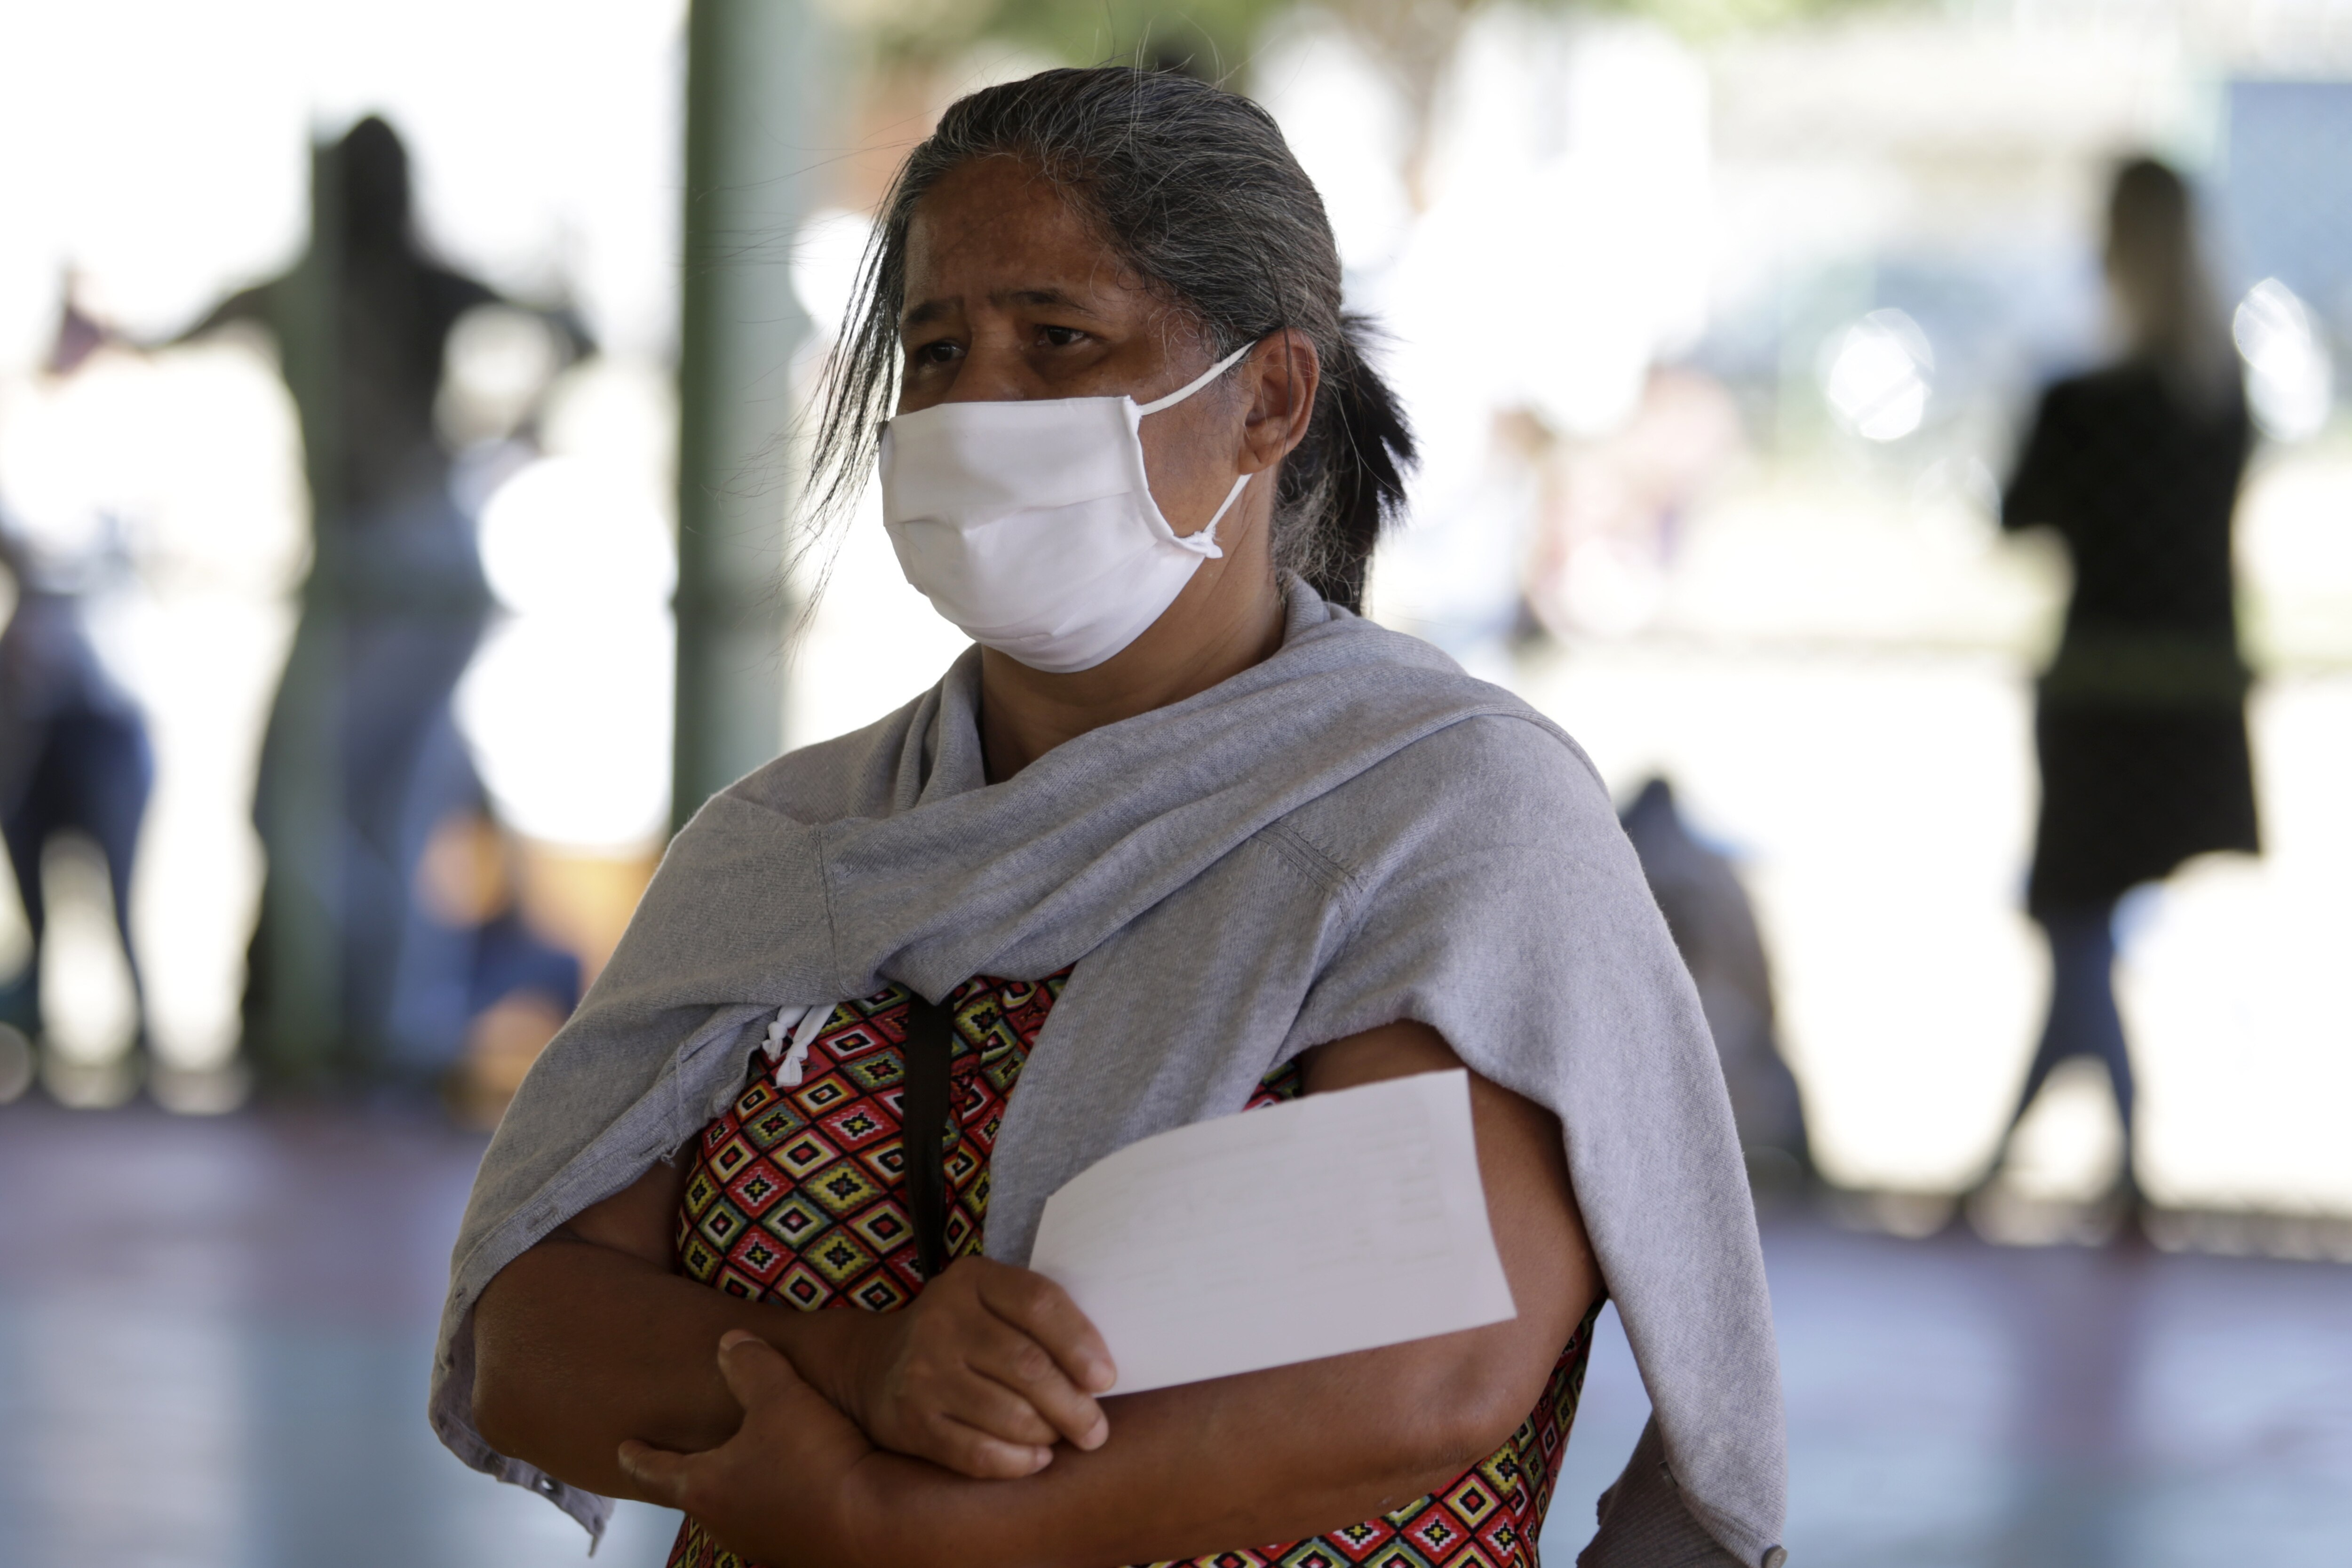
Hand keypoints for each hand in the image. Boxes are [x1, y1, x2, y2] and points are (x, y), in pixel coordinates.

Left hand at [620, 1332, 876, 1566]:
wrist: (875, 1526)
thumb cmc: (815, 1463)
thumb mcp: (780, 1396)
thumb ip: (750, 1365)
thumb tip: (730, 1344)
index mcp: (705, 1488)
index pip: (655, 1471)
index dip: (637, 1455)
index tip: (624, 1447)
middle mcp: (727, 1522)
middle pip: (695, 1493)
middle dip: (690, 1471)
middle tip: (684, 1452)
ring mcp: (765, 1541)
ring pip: (738, 1507)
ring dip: (738, 1483)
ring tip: (747, 1459)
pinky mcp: (803, 1548)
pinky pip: (777, 1516)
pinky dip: (777, 1495)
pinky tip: (799, 1479)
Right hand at [844, 1255, 1114, 1477]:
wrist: (874, 1365)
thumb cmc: (962, 1333)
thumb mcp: (991, 1303)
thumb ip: (1039, 1319)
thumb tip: (1102, 1373)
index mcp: (972, 1280)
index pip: (1038, 1302)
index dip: (1080, 1342)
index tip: (1106, 1378)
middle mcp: (942, 1320)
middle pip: (1028, 1365)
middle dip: (1073, 1404)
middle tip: (1096, 1430)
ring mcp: (923, 1372)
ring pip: (1008, 1414)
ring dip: (1048, 1433)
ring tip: (1062, 1438)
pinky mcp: (912, 1421)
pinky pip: (978, 1452)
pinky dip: (1017, 1461)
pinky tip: (1036, 1459)